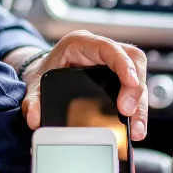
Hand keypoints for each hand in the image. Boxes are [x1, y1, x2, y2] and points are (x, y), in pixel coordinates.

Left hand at [20, 31, 148, 139]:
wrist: (42, 74)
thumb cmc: (42, 74)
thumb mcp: (34, 86)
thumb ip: (32, 101)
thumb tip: (34, 118)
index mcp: (80, 43)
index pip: (109, 48)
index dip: (124, 64)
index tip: (131, 84)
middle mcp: (99, 50)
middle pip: (132, 61)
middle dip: (135, 89)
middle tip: (130, 114)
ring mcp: (111, 62)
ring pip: (138, 76)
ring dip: (140, 103)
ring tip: (136, 129)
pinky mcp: (116, 77)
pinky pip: (133, 87)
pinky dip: (136, 106)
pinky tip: (134, 125)